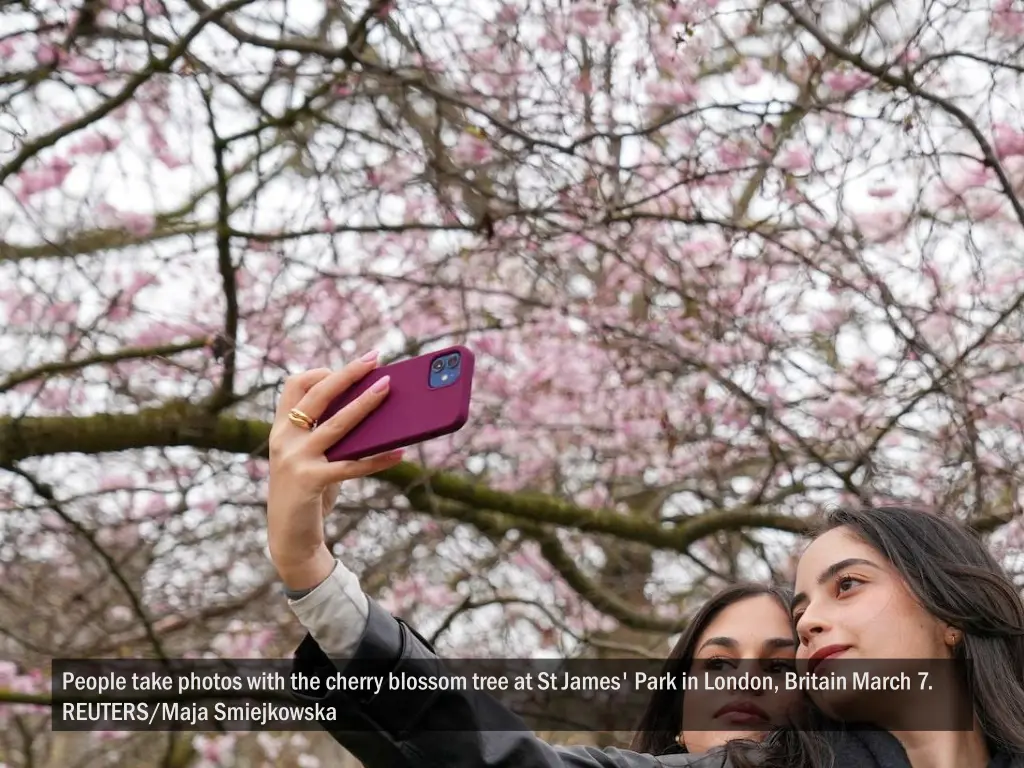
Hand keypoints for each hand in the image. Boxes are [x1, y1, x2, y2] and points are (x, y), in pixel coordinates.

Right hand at [266, 353, 403, 589]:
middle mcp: (284, 439)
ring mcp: (295, 460)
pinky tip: (400, 453)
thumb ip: (330, 438)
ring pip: (336, 424)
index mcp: (281, 430)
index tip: (348, 368)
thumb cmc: (308, 493)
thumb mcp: (312, 459)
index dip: (321, 372)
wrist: (288, 538)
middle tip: (374, 359)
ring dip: (365, 403)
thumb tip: (376, 415)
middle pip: (317, 395)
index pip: (294, 386)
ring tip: (387, 387)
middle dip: (347, 374)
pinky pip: (352, 465)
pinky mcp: (310, 481)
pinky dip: (378, 458)